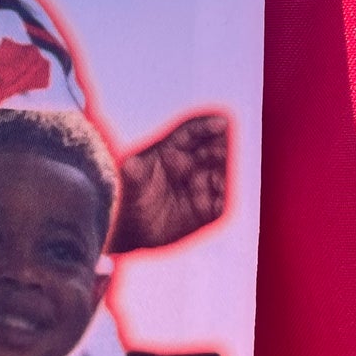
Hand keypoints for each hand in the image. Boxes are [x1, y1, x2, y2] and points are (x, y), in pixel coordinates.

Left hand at [110, 112, 228, 252]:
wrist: (135, 232)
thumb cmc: (131, 201)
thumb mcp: (131, 187)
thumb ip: (135, 175)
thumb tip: (131, 165)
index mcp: (171, 152)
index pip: (191, 134)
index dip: (206, 127)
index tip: (221, 123)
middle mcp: (188, 166)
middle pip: (210, 152)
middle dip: (220, 150)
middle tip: (224, 154)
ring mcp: (198, 186)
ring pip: (218, 175)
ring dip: (224, 176)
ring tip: (221, 182)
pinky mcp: (205, 209)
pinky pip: (220, 203)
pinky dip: (223, 201)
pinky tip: (222, 203)